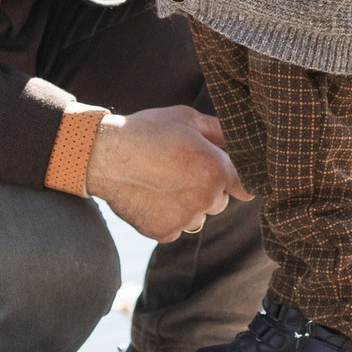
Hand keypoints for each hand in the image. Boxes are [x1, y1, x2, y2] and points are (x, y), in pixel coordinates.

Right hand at [83, 105, 249, 242]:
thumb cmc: (147, 131)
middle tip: (180, 171)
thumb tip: (240, 139)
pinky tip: (150, 196)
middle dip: (207, 189)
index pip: (247, 186)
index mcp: (217, 169)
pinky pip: (176, 227)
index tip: (224, 175)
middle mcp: (206, 198)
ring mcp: (185, 218)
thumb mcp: (187, 119)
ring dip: (188, 205)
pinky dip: (167, 216)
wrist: (104, 155)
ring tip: (162, 182)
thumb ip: (220, 132)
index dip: (236, 180)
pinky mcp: (164, 233)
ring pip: (198, 216)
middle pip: (220, 201)